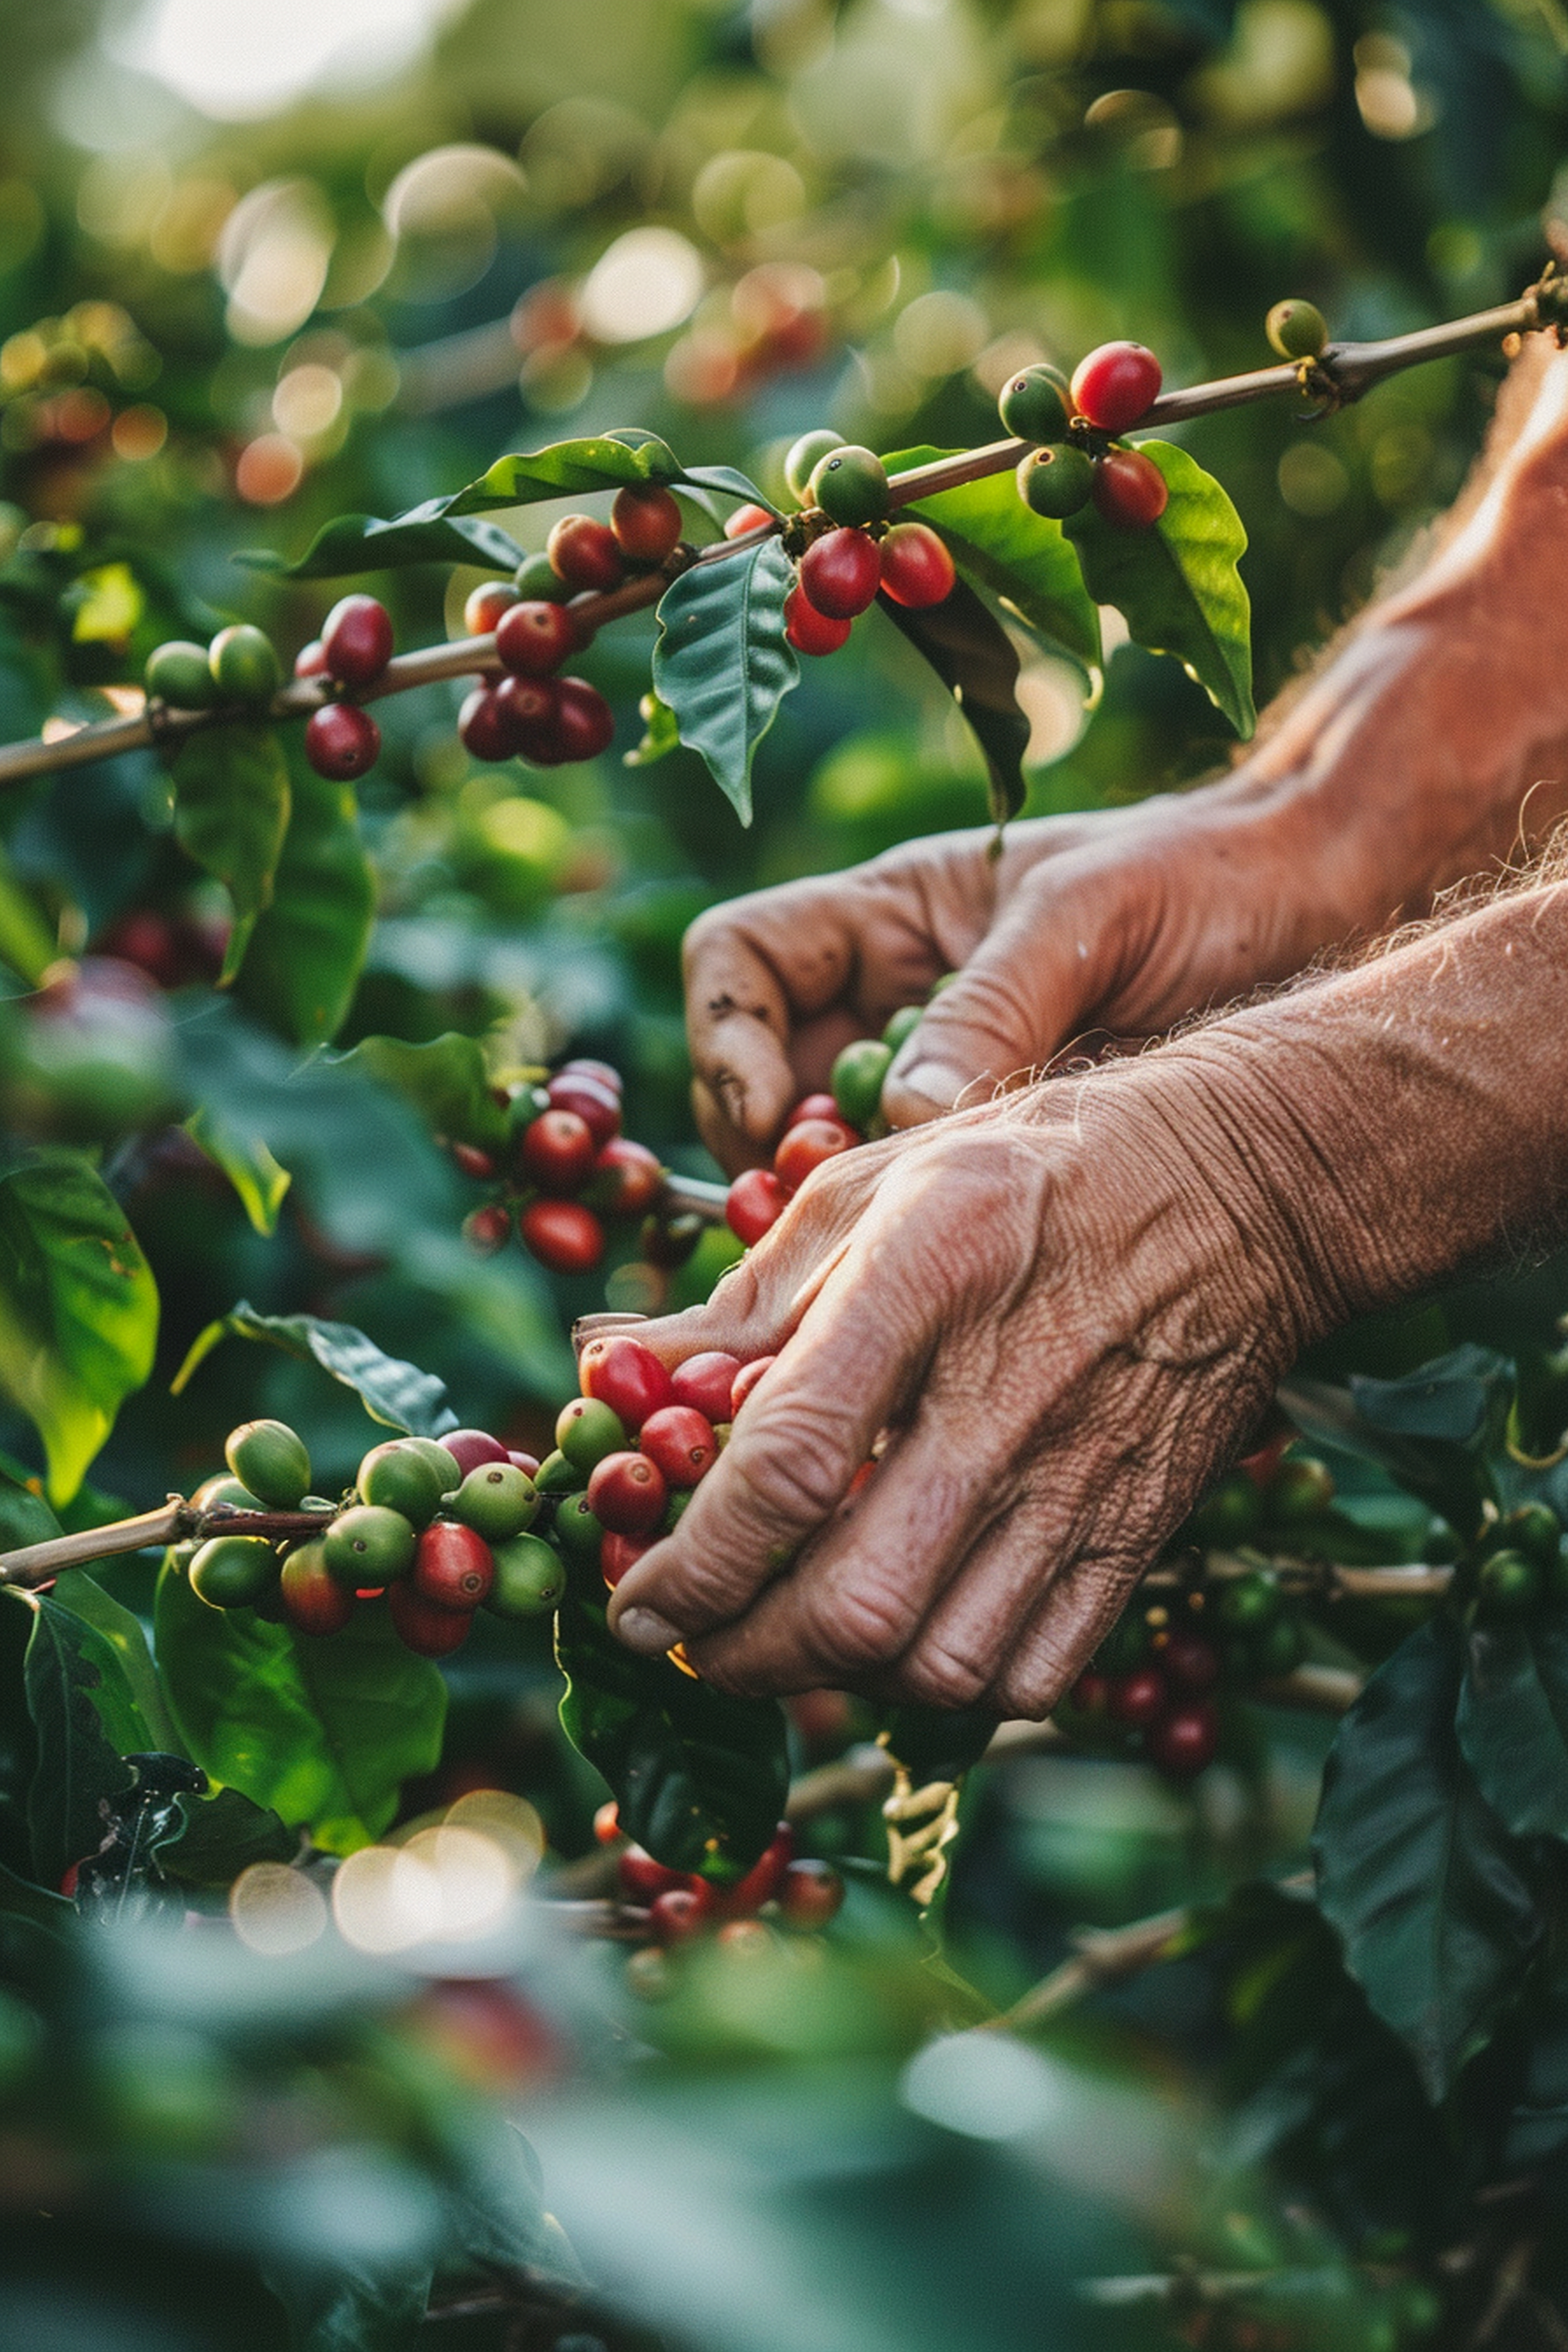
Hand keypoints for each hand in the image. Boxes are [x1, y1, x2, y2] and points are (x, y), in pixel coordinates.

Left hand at [599, 1053, 1334, 1715]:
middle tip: (693, 1643)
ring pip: (938, 1665)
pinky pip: (1031, 1676)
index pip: (784, 1465)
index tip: (633, 1599)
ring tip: (793, 1641)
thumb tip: (604, 1370)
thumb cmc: (1030, 1173)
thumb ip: (738, 1298)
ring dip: (841, 1683)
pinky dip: (948, 1688)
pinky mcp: (1139, 1530)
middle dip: (743, 1653)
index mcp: (924, 1278)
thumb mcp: (872, 1187)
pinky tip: (906, 1641)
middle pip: (856, 1602)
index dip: (692, 1560)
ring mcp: (1082, 1476)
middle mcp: (1005, 1394)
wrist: (1244, 1187)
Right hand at [686, 335, 1567, 1178]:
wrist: (1320, 909)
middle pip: (762, 1080)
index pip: (743, 961)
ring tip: (888, 1246)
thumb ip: (990, 1008)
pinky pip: (919, 1197)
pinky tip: (950, 1262)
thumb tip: (896, 1118)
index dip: (728, 1038)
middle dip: (775, 1152)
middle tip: (827, 1212)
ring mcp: (943, 1079)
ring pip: (831, 1158)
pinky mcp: (1000, 1147)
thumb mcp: (1088, 919)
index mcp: (893, 918)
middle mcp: (896, 1002)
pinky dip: (913, 1234)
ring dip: (837, 1211)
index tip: (781, 1115)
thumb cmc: (1203, 879)